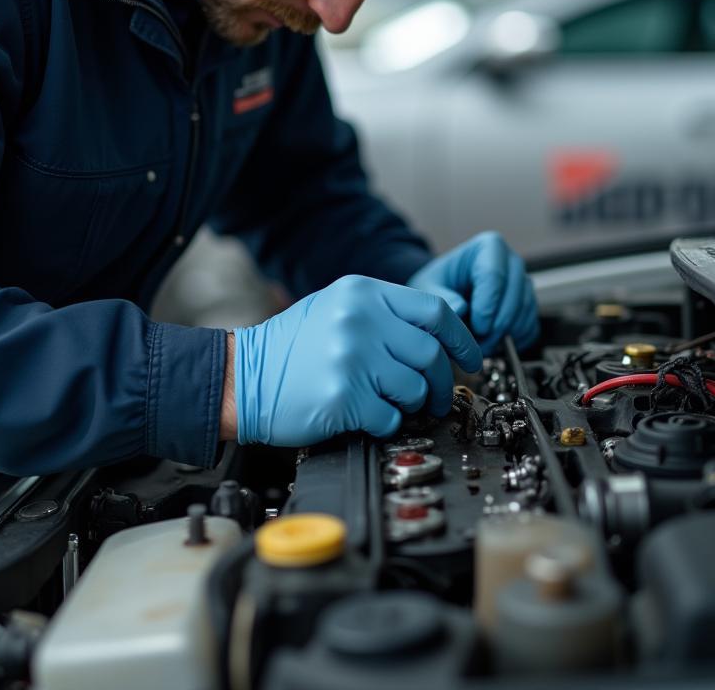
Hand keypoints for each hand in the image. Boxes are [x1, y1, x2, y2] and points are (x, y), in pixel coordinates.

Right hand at [234, 275, 480, 445]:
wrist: (244, 377)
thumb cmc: (292, 347)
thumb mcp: (338, 308)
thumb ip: (385, 313)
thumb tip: (441, 331)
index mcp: (363, 293)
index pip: (435, 310)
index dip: (462, 339)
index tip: (470, 358)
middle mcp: (360, 320)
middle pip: (431, 353)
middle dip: (440, 381)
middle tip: (435, 395)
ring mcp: (352, 358)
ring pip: (415, 388)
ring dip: (411, 403)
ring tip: (391, 402)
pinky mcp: (343, 396)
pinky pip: (390, 417)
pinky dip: (387, 422)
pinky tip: (367, 415)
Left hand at [407, 231, 537, 353]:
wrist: (447, 292)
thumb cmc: (439, 284)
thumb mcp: (430, 287)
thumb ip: (441, 297)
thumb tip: (460, 309)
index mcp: (489, 246)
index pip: (494, 275)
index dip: (487, 306)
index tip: (476, 326)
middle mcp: (511, 262)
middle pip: (515, 294)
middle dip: (497, 324)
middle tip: (479, 342)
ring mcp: (523, 283)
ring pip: (525, 310)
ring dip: (505, 333)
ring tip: (481, 344)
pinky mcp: (527, 305)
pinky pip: (530, 325)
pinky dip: (515, 340)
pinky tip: (495, 343)